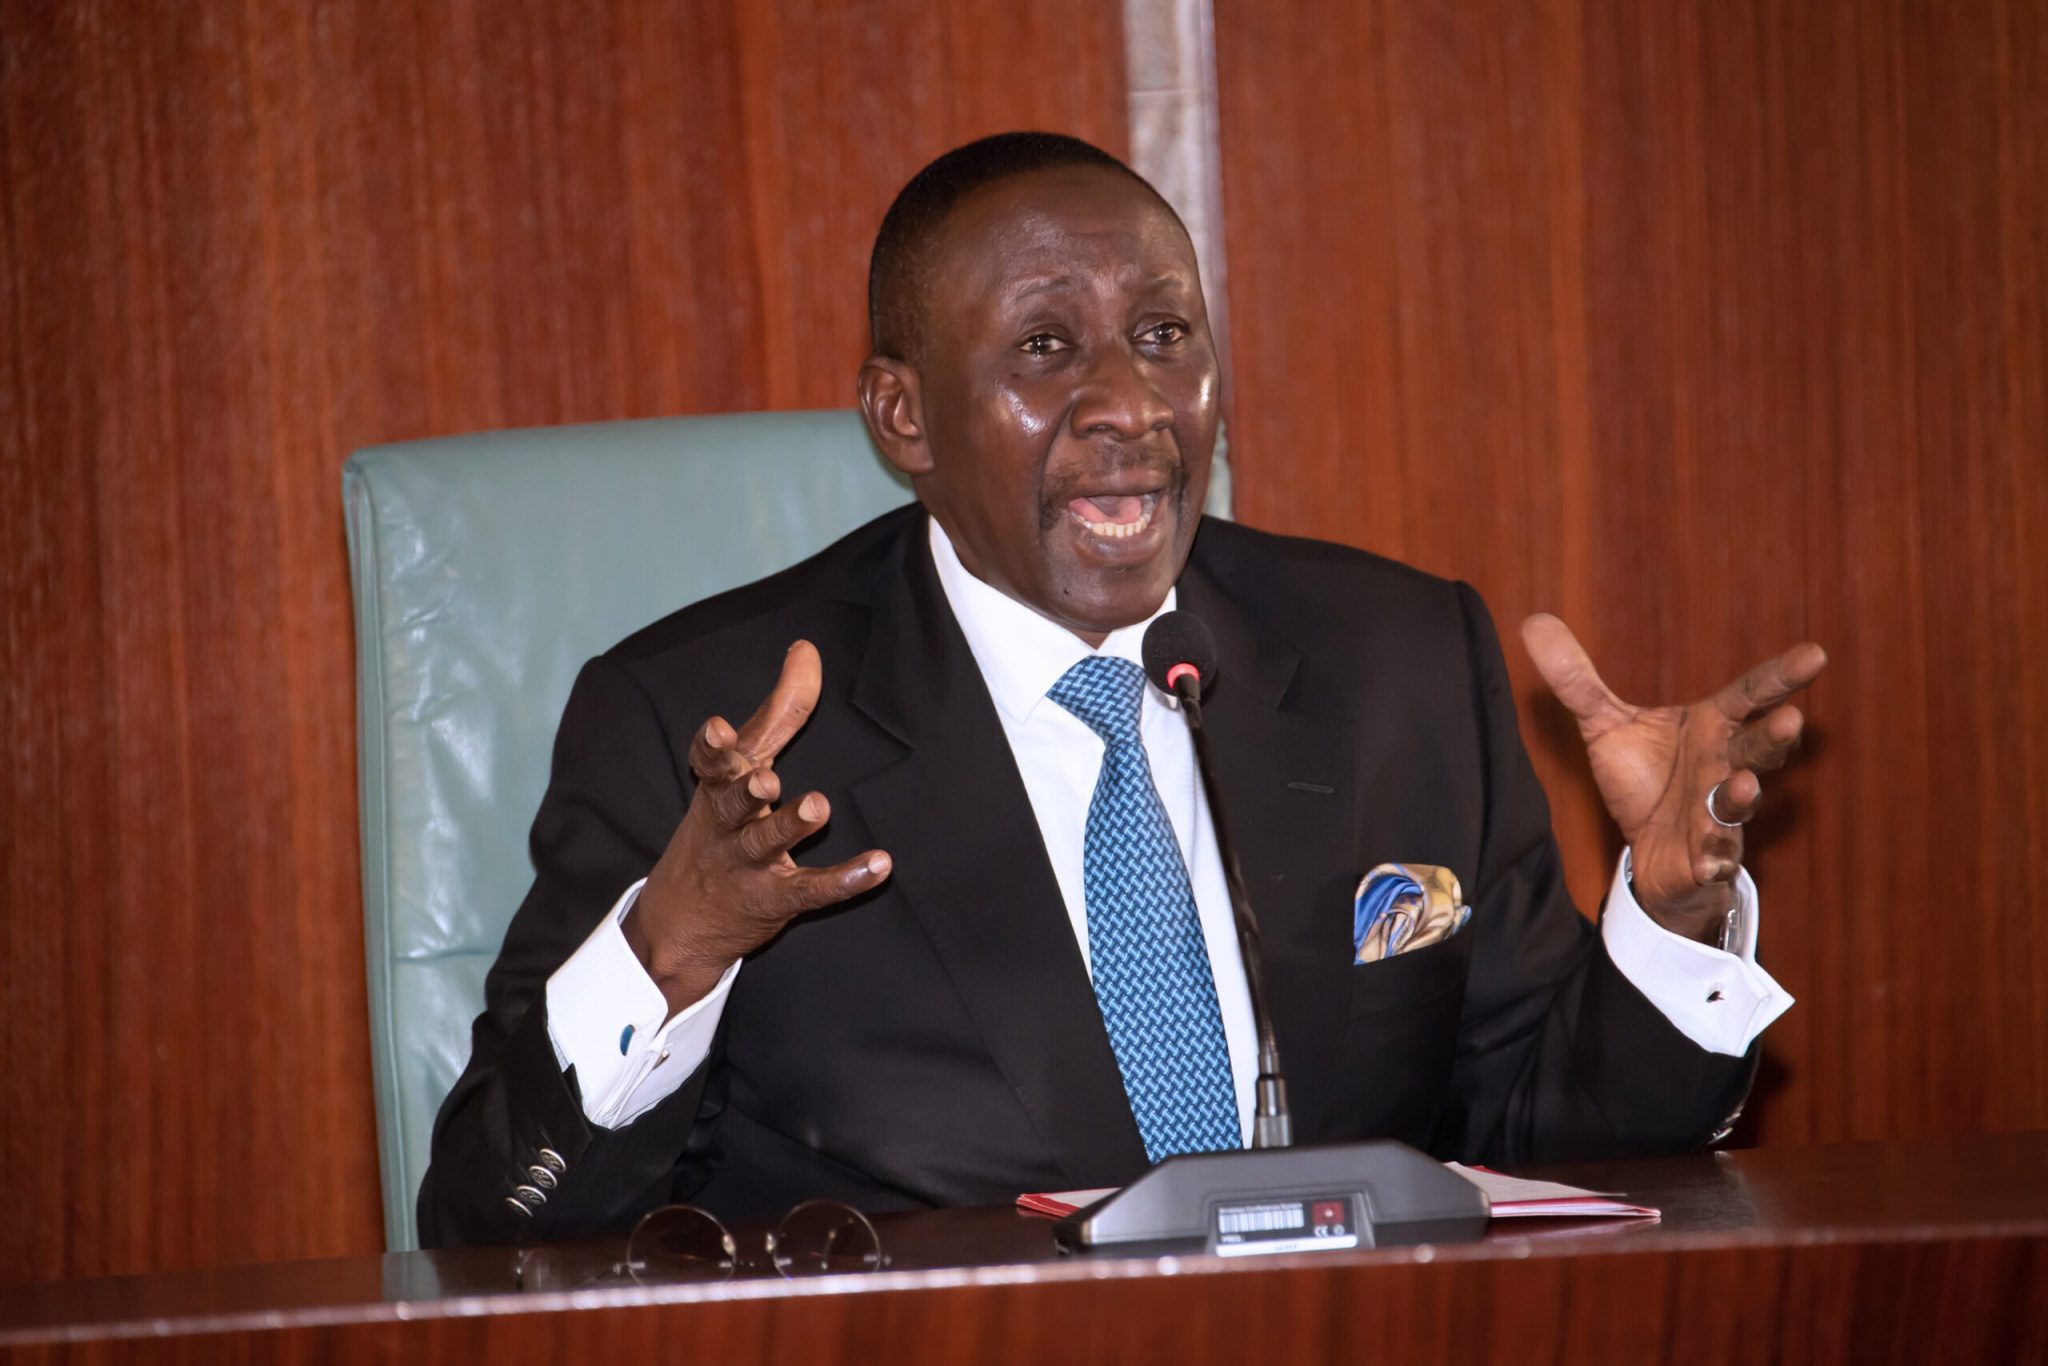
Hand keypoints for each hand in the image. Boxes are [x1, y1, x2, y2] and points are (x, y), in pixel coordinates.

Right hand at [624, 640, 891, 1012]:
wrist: (681, 921)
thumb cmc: (721, 825)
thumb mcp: (740, 769)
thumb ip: (778, 711)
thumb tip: (806, 649)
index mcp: (718, 786)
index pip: (711, 762)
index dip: (713, 746)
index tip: (718, 728)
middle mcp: (729, 822)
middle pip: (734, 803)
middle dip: (747, 789)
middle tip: (765, 779)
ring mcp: (750, 863)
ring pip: (766, 843)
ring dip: (789, 826)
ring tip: (817, 807)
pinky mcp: (776, 897)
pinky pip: (812, 888)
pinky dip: (846, 879)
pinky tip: (878, 866)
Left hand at [1520, 614, 1825, 942]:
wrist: (1650, 852)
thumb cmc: (1645, 779)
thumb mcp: (1605, 726)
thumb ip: (1577, 681)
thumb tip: (1533, 623)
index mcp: (1712, 727)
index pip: (1750, 695)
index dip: (1781, 676)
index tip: (1816, 653)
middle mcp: (1724, 767)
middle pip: (1757, 748)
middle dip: (1776, 736)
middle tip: (1793, 719)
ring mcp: (1719, 814)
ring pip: (1740, 803)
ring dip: (1744, 796)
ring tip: (1742, 786)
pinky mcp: (1706, 856)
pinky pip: (1717, 859)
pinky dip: (1716, 860)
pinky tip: (1712, 861)